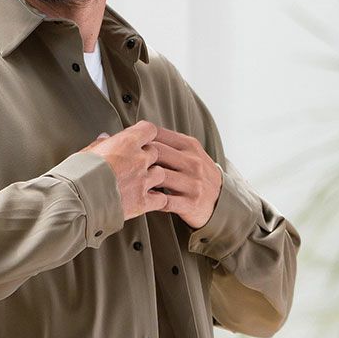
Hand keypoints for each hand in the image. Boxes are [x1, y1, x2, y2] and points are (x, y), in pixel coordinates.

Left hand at [83, 121, 222, 225]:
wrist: (221, 202)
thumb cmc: (197, 176)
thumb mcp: (190, 154)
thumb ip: (169, 145)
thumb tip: (139, 135)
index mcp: (190, 146)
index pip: (160, 134)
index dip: (139, 138)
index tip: (122, 143)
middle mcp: (192, 162)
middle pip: (157, 153)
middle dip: (136, 157)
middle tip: (117, 163)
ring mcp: (192, 183)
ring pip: (159, 176)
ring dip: (140, 179)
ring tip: (124, 183)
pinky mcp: (190, 203)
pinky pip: (164, 201)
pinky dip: (149, 200)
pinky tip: (138, 200)